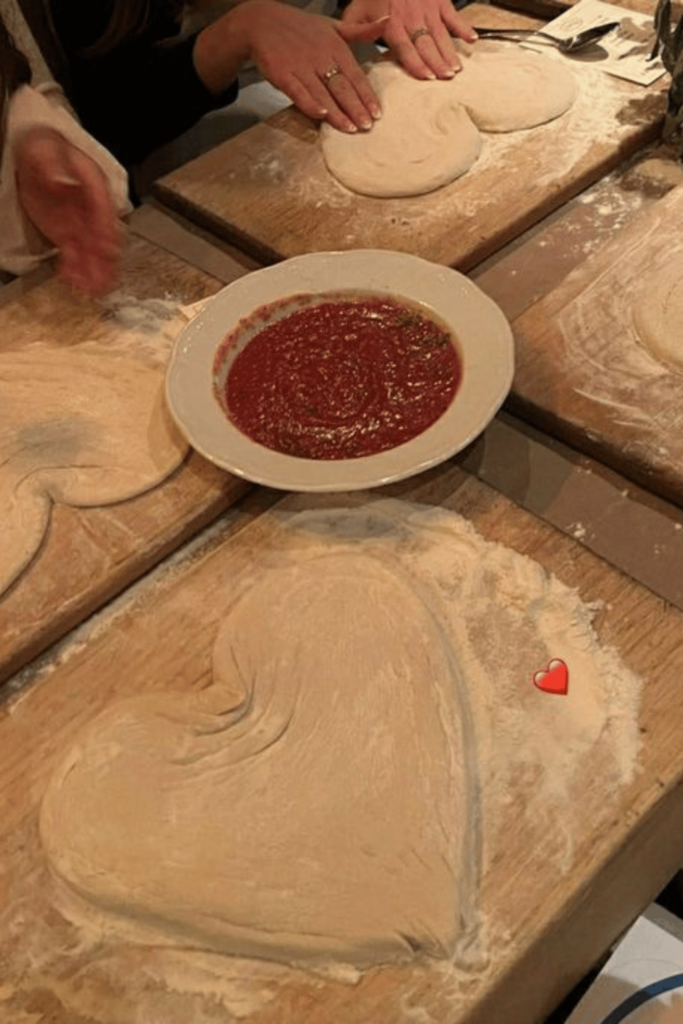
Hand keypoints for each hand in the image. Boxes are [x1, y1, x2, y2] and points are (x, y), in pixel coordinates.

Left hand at [14, 127, 122, 294]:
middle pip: (103, 238)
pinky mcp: (68, 235)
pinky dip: (74, 270)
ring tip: (91, 290)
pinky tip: (73, 282)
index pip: (104, 209)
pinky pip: (74, 256)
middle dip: (104, 261)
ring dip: (93, 272)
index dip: (107, 230)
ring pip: (92, 253)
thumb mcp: (44, 147)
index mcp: (94, 186)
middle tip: (103, 279)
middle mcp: (92, 210)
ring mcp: (81, 225)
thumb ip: (52, 163)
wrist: (34, 156)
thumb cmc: (44, 147)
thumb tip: (58, 180)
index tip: (107, 247)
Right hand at [198, 0, 386, 131]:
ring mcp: (301, 66)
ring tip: (351, 129)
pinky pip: (298, 92)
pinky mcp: (283, 74)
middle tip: (368, 126)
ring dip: (337, 112)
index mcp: (335, 46)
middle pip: (342, 86)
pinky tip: (320, 115)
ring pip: (323, 93)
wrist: (261, 22)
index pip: (355, 75)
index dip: (366, 95)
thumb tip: (387, 22)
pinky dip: (309, 104)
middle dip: (356, 107)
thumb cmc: (300, 27)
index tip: (377, 113)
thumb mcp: (333, 25)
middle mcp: (320, 57)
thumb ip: (359, 31)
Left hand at [341, 0, 476, 78]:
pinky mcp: (439, 2)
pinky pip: (453, 16)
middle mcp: (411, 18)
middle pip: (426, 45)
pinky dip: (464, 27)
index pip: (405, 48)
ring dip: (450, 52)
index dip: (417, 63)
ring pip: (440, 35)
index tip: (427, 77)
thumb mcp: (356, 12)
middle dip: (437, 62)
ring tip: (456, 69)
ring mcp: (428, 10)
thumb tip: (350, 55)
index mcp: (392, 24)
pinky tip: (472, 39)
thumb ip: (353, 33)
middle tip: (446, 78)